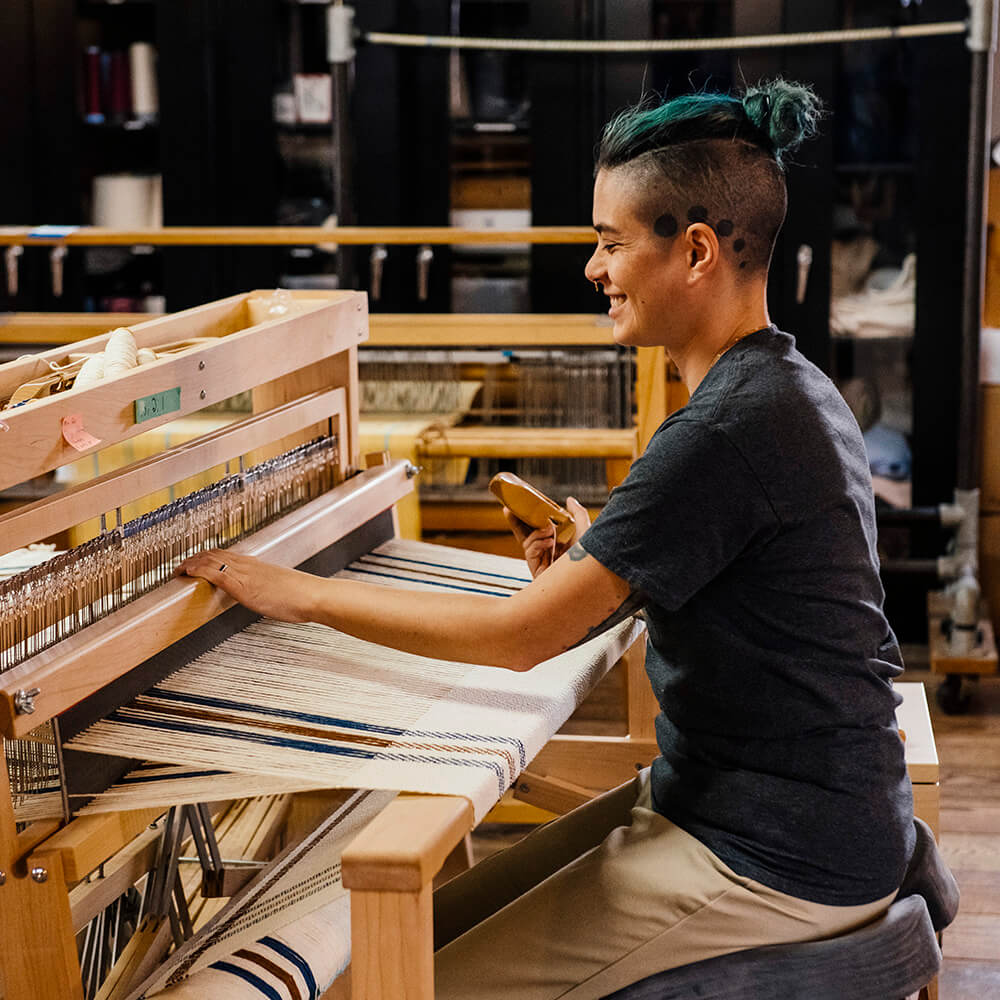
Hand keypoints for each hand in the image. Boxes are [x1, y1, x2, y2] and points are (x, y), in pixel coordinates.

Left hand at [175, 549, 319, 622]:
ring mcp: (244, 573)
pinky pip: (214, 572)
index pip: (225, 555)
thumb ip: (267, 588)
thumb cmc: (301, 595)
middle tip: (180, 566)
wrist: (313, 596)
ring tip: (178, 569)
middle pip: (213, 554)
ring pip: (210, 559)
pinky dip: (198, 569)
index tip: (195, 562)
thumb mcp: (280, 588)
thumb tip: (263, 594)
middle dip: (194, 558)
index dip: (206, 557)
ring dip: (191, 562)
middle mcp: (248, 564)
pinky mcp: (242, 585)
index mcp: (256, 565)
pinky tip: (188, 572)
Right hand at [503, 496, 590, 578]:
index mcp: (557, 541)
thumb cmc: (589, 556)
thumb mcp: (585, 529)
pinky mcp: (536, 569)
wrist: (588, 577)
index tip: (521, 504)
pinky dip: (537, 543)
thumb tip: (569, 499)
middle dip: (516, 522)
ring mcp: (541, 560)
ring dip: (535, 533)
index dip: (528, 517)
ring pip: (526, 542)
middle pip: (526, 533)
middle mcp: (547, 550)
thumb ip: (578, 513)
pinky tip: (550, 543)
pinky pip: (529, 552)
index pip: (538, 527)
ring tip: (549, 530)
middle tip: (509, 509)